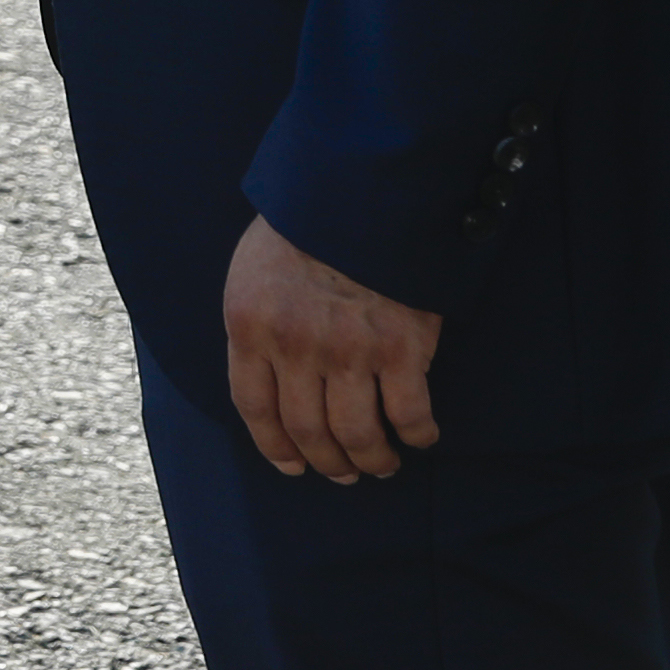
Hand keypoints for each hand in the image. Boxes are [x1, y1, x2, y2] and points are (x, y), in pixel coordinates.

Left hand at [226, 216, 441, 479]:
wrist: (358, 197)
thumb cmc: (301, 233)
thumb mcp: (251, 276)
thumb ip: (256, 331)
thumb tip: (269, 385)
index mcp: (249, 326)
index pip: (254, 408)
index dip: (274, 446)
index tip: (292, 466)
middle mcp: (294, 346)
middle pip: (306, 430)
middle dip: (326, 462)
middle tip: (343, 472)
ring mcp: (348, 351)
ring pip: (356, 434)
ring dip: (370, 460)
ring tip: (380, 464)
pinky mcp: (401, 350)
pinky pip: (409, 414)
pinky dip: (417, 435)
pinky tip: (419, 437)